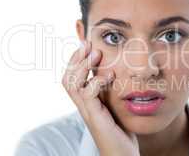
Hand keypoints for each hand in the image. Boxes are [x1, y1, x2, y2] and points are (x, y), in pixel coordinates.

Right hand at [61, 40, 139, 155]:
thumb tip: (113, 71)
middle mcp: (83, 106)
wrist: (121, 154)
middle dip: (75, 59)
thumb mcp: (114, 105)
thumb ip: (109, 91)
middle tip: (87, 44)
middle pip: (67, 79)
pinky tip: (109, 75)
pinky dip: (97, 82)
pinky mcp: (95, 117)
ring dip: (83, 66)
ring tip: (95, 54)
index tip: (86, 44)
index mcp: (87, 101)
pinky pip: (88, 96)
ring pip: (73, 85)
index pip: (72, 77)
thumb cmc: (120, 131)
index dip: (75, 60)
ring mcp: (88, 112)